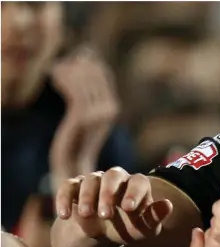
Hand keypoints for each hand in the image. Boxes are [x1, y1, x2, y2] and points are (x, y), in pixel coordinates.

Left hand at [50, 49, 118, 184]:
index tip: (72, 60)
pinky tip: (53, 78)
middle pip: (93, 72)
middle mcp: (110, 110)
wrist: (73, 163)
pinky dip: (62, 78)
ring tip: (56, 73)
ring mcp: (97, 113)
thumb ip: (88, 93)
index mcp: (113, 108)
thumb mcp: (85, 114)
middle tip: (59, 67)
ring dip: (66, 71)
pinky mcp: (83, 116)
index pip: (102, 73)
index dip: (86, 62)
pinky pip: (74, 87)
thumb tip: (87, 56)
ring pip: (82, 77)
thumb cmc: (75, 138)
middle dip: (75, 65)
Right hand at [54, 168, 172, 243]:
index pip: (138, 182)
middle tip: (105, 215)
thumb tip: (168, 205)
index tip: (129, 209)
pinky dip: (64, 199)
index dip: (134, 192)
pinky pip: (68, 187)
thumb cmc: (127, 230)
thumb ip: (154, 218)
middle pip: (113, 176)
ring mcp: (94, 181)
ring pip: (90, 180)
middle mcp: (116, 179)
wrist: (100, 236)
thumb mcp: (143, 230)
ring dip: (87, 197)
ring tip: (86, 215)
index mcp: (136, 186)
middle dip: (108, 193)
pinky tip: (65, 215)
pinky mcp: (74, 188)